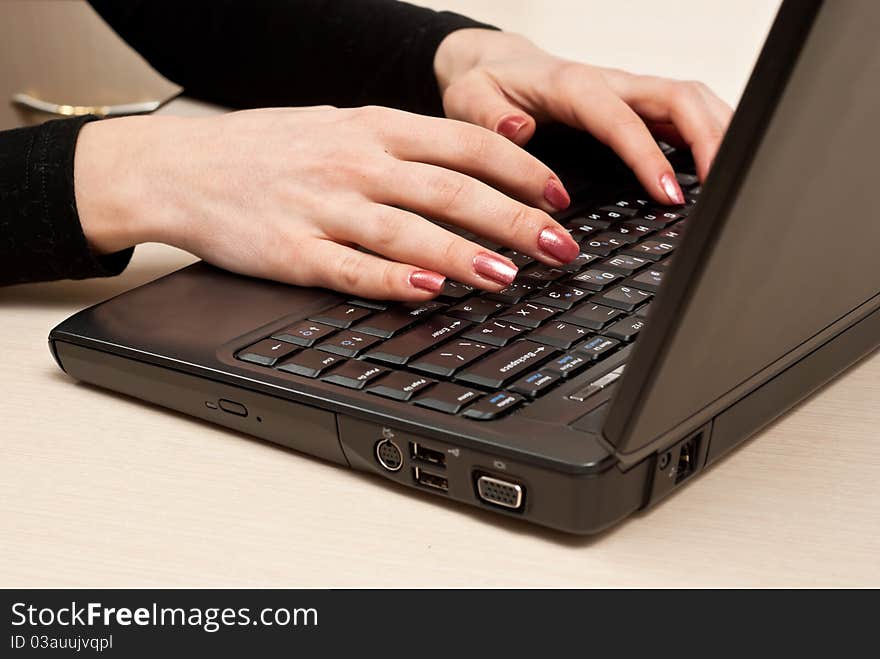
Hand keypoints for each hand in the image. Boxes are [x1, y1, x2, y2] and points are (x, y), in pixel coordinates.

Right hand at [74, 107, 579, 299]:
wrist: (186, 168)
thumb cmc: (270, 149)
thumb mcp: (342, 126)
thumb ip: (406, 146)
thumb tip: (476, 164)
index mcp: (374, 128)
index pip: (466, 144)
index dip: (520, 170)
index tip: (558, 196)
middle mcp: (356, 164)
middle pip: (451, 190)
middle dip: (513, 219)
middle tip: (557, 247)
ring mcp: (324, 207)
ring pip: (408, 230)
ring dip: (464, 254)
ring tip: (509, 277)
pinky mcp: (293, 251)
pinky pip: (351, 268)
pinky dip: (393, 279)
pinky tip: (428, 290)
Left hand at [435, 29, 733, 203]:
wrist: (494, 68)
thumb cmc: (484, 87)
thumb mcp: (469, 100)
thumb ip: (488, 116)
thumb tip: (519, 129)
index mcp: (572, 85)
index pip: (621, 118)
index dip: (648, 155)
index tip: (667, 194)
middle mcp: (610, 84)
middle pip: (679, 97)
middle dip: (709, 139)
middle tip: (723, 190)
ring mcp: (628, 93)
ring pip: (692, 100)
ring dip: (721, 134)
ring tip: (734, 183)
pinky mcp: (637, 105)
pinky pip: (684, 112)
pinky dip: (710, 135)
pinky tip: (720, 167)